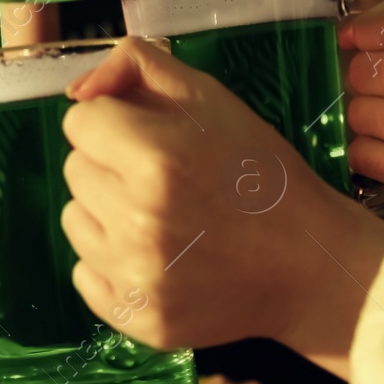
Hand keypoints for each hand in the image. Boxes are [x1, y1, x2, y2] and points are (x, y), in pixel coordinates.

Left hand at [60, 37, 383, 376]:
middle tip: (163, 178)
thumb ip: (137, 67)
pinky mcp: (136, 316)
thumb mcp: (211, 97)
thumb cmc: (261, 171)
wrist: (309, 263)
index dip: (114, 122)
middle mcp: (137, 220)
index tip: (148, 136)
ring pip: (74, 219)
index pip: (79, 120)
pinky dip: (111, 262)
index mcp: (155, 158)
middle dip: (110, 164)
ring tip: (161, 216)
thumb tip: (78, 89)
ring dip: (105, 211)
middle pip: (75, 169)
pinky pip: (84, 273)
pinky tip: (158, 255)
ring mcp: (134, 275)